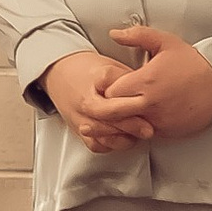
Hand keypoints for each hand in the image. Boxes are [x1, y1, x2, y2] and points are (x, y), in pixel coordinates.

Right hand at [42, 47, 156, 151]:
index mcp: (95, 78)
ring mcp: (81, 117)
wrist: (60, 76)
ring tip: (140, 135)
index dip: (131, 95)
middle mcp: (85, 100)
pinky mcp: (79, 131)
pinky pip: (97, 144)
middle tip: (148, 129)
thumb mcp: (111, 66)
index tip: (148, 101)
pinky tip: (125, 139)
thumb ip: (129, 78)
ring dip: (123, 136)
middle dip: (130, 123)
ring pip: (102, 133)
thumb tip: (150, 90)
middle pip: (107, 113)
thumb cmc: (88, 72)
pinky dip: (112, 145)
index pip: (112, 85)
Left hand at [104, 26, 211, 142]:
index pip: (109, 92)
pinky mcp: (171, 132)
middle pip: (113, 115)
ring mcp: (161, 121)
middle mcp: (151, 104)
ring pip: (128, 128)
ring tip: (126, 110)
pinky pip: (146, 134)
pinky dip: (141, 127)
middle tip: (110, 102)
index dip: (105, 89)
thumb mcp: (164, 41)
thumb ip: (136, 35)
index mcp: (146, 81)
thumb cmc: (193, 62)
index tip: (110, 85)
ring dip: (124, 120)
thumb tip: (113, 34)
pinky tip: (144, 116)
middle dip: (107, 109)